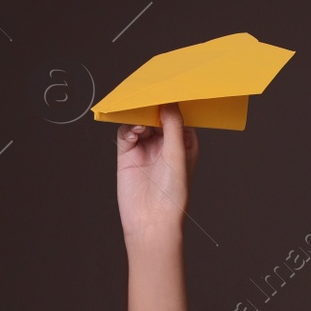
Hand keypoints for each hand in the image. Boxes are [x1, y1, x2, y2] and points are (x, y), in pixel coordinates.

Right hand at [116, 103, 198, 240]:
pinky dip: (128, 129)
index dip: (175, 103)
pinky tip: (133, 133)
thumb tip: (169, 102)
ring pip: (141, 122)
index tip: (170, 89)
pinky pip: (126, 134)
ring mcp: (146, 149)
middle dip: (154, 107)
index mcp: (184, 143)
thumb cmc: (172, 195)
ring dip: (140, 118)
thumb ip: (173, 126)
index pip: (179, 116)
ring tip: (141, 121)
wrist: (151, 221)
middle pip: (157, 116)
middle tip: (150, 97)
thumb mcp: (177, 155)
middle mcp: (165, 144)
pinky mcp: (128, 155)